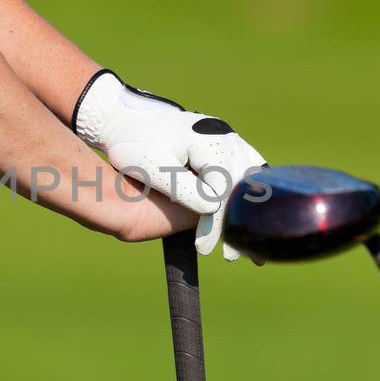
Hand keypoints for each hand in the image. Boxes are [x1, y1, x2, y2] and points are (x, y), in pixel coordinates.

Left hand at [73, 70, 264, 258]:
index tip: (204, 249)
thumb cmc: (135, 145)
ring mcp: (230, 142)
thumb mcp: (152, 168)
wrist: (128, 123)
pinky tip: (244, 225)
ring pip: (251, 181)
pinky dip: (248, 201)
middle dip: (236, 223)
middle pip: (243, 186)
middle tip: (231, 257)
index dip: (216, 222)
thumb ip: (181, 188)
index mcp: (208, 139)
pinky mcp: (227, 150)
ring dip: (248, 213)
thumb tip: (213, 209)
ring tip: (248, 251)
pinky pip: (246, 177)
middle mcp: (225, 137)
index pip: (223, 188)